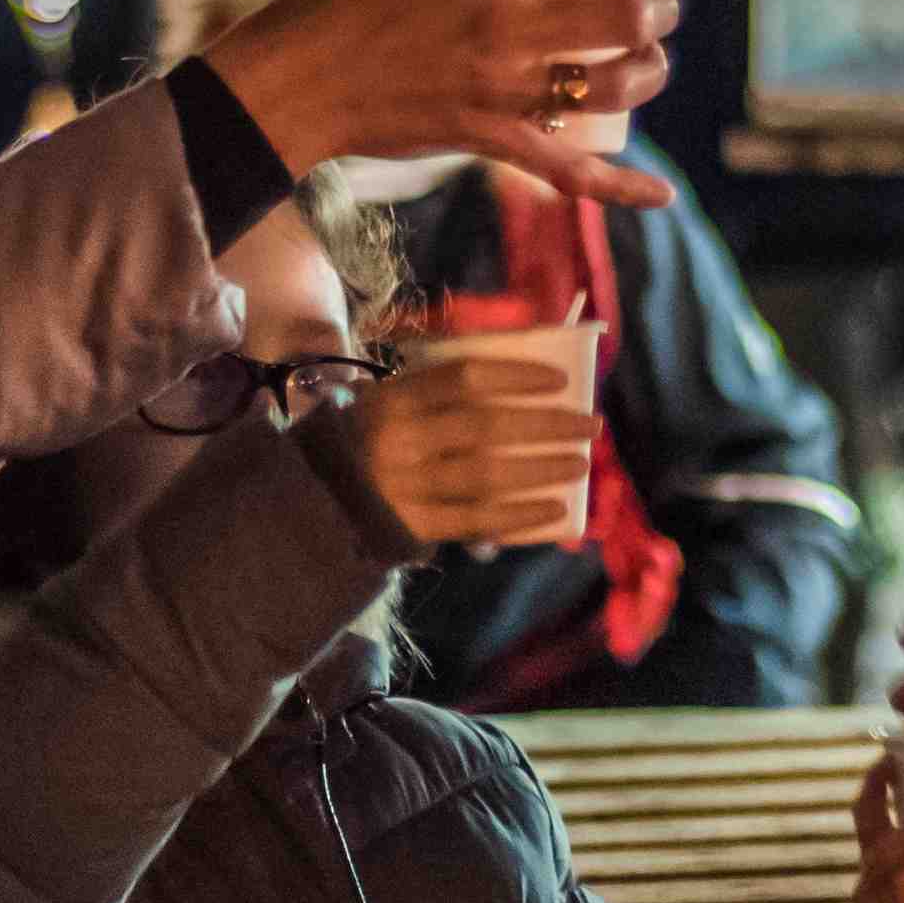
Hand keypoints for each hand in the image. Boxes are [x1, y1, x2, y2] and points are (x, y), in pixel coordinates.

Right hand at [198, 0, 679, 207]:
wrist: (290, 82)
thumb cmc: (333, 8)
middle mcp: (509, 26)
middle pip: (625, 19)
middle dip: (656, 12)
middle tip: (657, 10)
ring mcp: (500, 87)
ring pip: (612, 87)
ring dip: (645, 74)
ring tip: (647, 63)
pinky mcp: (485, 139)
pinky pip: (567, 170)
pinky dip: (619, 187)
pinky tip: (660, 196)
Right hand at [338, 354, 591, 550]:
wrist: (312, 498)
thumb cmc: (368, 439)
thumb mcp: (389, 401)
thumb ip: (438, 390)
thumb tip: (520, 382)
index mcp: (394, 398)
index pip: (464, 377)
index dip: (517, 376)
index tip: (560, 380)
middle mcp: (399, 439)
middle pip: (487, 426)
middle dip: (548, 424)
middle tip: (591, 426)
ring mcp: (404, 486)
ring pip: (488, 474)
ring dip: (543, 468)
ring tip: (579, 462)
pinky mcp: (411, 526)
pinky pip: (476, 519)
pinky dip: (519, 514)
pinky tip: (553, 508)